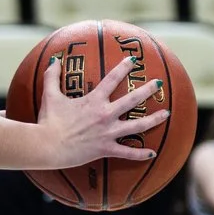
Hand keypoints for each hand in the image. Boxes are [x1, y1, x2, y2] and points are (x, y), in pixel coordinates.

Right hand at [37, 56, 161, 170]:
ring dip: (154, 120)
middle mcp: (105, 115)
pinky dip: (140, 154)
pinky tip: (152, 153)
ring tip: (166, 114)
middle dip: (147, 90)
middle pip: (132, 100)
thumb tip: (54, 60)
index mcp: (94, 100)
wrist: (47, 145)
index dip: (124, 68)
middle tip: (158, 83)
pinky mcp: (106, 149)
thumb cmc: (48, 120)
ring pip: (137, 126)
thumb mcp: (50, 95)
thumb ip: (52, 76)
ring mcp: (108, 133)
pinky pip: (127, 152)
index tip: (134, 60)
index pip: (112, 79)